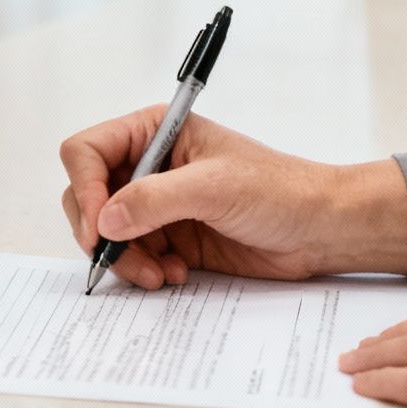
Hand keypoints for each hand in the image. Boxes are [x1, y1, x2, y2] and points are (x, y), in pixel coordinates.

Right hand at [59, 105, 406, 288]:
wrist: (321, 229)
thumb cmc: (281, 190)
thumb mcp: (214, 187)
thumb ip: (154, 199)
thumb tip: (106, 220)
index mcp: (153, 133)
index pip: (87, 152)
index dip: (85, 189)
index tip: (100, 228)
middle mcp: (148, 165)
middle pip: (88, 196)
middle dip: (101, 232)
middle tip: (118, 259)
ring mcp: (157, 203)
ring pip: (107, 233)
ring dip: (125, 259)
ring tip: (158, 274)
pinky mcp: (170, 237)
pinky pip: (133, 256)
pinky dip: (144, 270)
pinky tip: (174, 274)